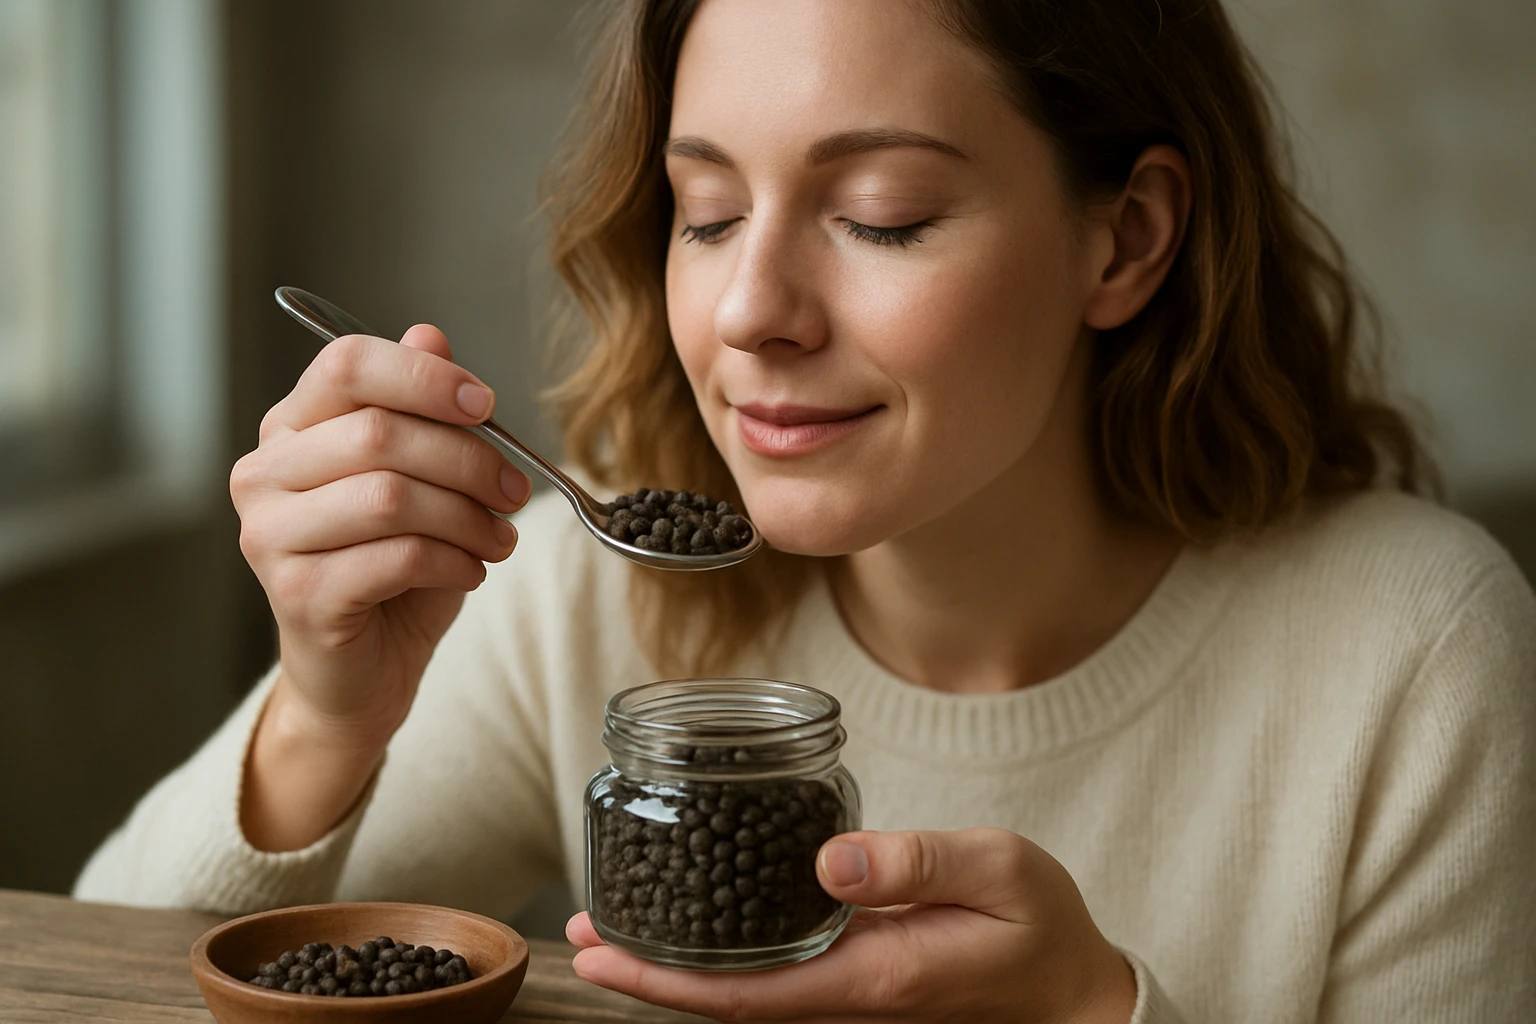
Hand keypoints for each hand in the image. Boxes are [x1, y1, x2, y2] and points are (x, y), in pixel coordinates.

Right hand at [231, 326, 528, 747]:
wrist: (362, 670)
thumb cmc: (393, 568)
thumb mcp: (421, 479)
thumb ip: (421, 410)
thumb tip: (431, 334)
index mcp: (292, 428)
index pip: (348, 364)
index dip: (426, 376)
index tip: (487, 405)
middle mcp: (265, 474)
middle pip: (378, 432)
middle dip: (468, 460)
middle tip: (515, 492)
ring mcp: (271, 535)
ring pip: (391, 497)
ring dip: (467, 517)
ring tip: (498, 540)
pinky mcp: (296, 594)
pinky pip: (397, 557)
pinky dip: (453, 562)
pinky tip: (470, 571)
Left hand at [567, 827, 1136, 1022]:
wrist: (1073, 986)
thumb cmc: (1039, 926)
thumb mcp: (997, 872)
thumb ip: (916, 862)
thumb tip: (826, 860)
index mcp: (872, 975)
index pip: (748, 991)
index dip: (667, 980)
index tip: (603, 955)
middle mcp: (847, 991)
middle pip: (727, 996)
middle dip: (648, 973)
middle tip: (576, 935)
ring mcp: (849, 987)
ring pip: (742, 987)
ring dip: (674, 961)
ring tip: (611, 924)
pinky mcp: (855, 970)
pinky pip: (771, 970)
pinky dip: (718, 948)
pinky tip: (693, 919)